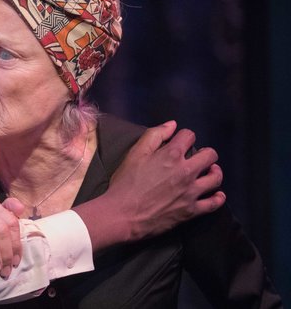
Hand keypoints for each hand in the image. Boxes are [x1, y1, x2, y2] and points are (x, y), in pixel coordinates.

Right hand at [75, 121, 225, 250]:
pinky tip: (216, 194)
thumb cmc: (125, 182)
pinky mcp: (192, 210)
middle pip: (210, 155)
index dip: (184, 137)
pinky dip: (218, 197)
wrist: (123, 214)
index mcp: (171, 155)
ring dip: (214, 172)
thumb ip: (154, 135)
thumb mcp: (134, 153)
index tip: (180, 142)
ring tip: (208, 172)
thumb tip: (172, 125)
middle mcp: (186, 171)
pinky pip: (214, 203)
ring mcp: (191, 192)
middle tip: (196, 158)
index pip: (189, 136)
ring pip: (216, 178)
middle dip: (204, 153)